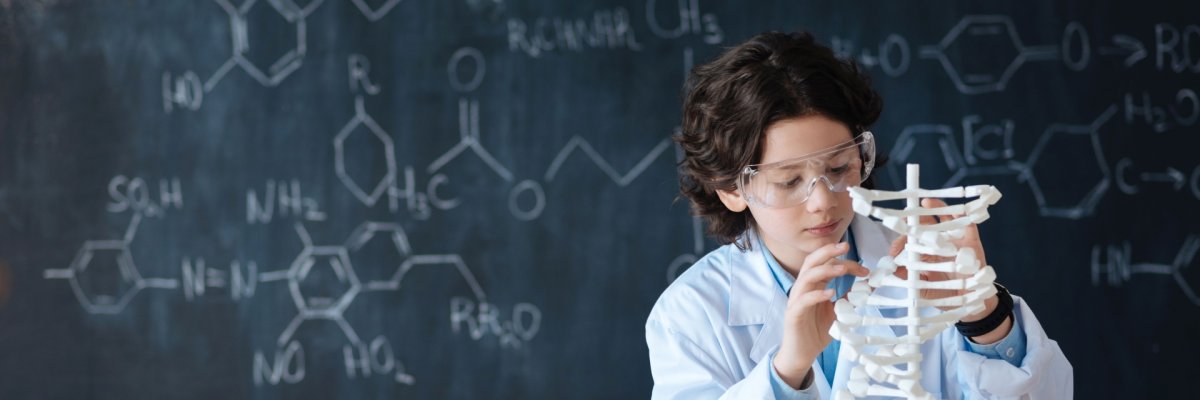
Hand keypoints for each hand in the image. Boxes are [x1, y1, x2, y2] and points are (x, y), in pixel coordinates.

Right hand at [773, 242, 868, 387]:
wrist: (802, 353)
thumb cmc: (817, 330)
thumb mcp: (838, 311)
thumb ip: (849, 298)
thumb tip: (869, 287)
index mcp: (813, 285)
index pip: (826, 264)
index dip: (845, 262)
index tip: (865, 270)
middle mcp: (803, 288)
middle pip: (811, 261)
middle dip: (828, 251)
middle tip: (845, 246)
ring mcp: (796, 300)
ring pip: (806, 277)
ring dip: (825, 270)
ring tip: (842, 269)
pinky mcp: (793, 314)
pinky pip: (803, 300)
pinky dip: (816, 294)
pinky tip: (830, 293)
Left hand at [888, 198, 994, 320]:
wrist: (969, 301)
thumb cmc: (944, 293)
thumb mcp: (922, 288)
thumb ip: (908, 279)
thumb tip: (891, 270)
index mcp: (925, 251)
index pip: (911, 239)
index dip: (902, 241)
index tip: (894, 251)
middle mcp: (939, 242)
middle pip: (926, 224)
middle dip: (916, 217)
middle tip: (906, 215)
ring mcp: (955, 240)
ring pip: (945, 219)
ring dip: (936, 208)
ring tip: (925, 203)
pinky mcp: (971, 241)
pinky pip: (967, 224)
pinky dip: (961, 215)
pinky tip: (952, 209)